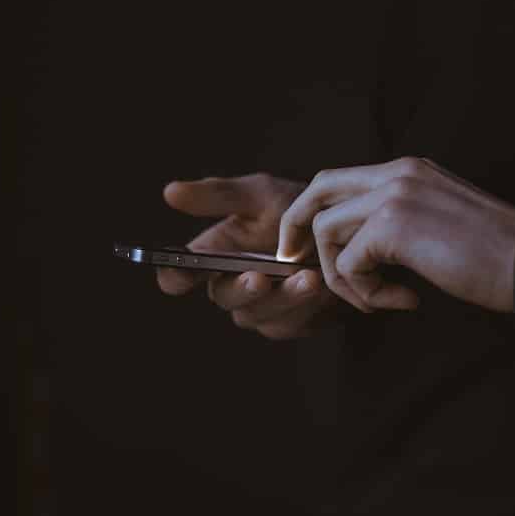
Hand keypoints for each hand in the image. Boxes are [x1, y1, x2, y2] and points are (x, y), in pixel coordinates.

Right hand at [157, 173, 339, 338]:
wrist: (345, 230)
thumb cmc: (295, 208)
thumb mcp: (260, 194)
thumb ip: (218, 195)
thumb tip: (170, 192)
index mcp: (214, 255)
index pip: (179, 274)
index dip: (175, 276)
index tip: (181, 272)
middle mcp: (232, 285)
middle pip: (224, 297)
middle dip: (242, 289)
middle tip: (260, 278)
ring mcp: (261, 308)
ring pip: (259, 314)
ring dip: (284, 298)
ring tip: (308, 277)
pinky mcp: (290, 322)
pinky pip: (291, 323)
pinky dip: (306, 306)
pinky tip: (323, 287)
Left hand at [277, 157, 514, 313]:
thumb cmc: (494, 255)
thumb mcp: (439, 222)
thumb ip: (398, 222)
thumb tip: (357, 247)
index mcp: (408, 170)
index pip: (339, 179)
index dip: (313, 211)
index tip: (304, 245)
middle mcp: (397, 173)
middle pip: (318, 189)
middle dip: (296, 227)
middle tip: (293, 261)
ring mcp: (394, 194)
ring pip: (326, 231)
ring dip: (341, 276)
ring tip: (377, 299)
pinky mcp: (393, 225)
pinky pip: (349, 264)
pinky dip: (364, 293)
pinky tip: (401, 301)